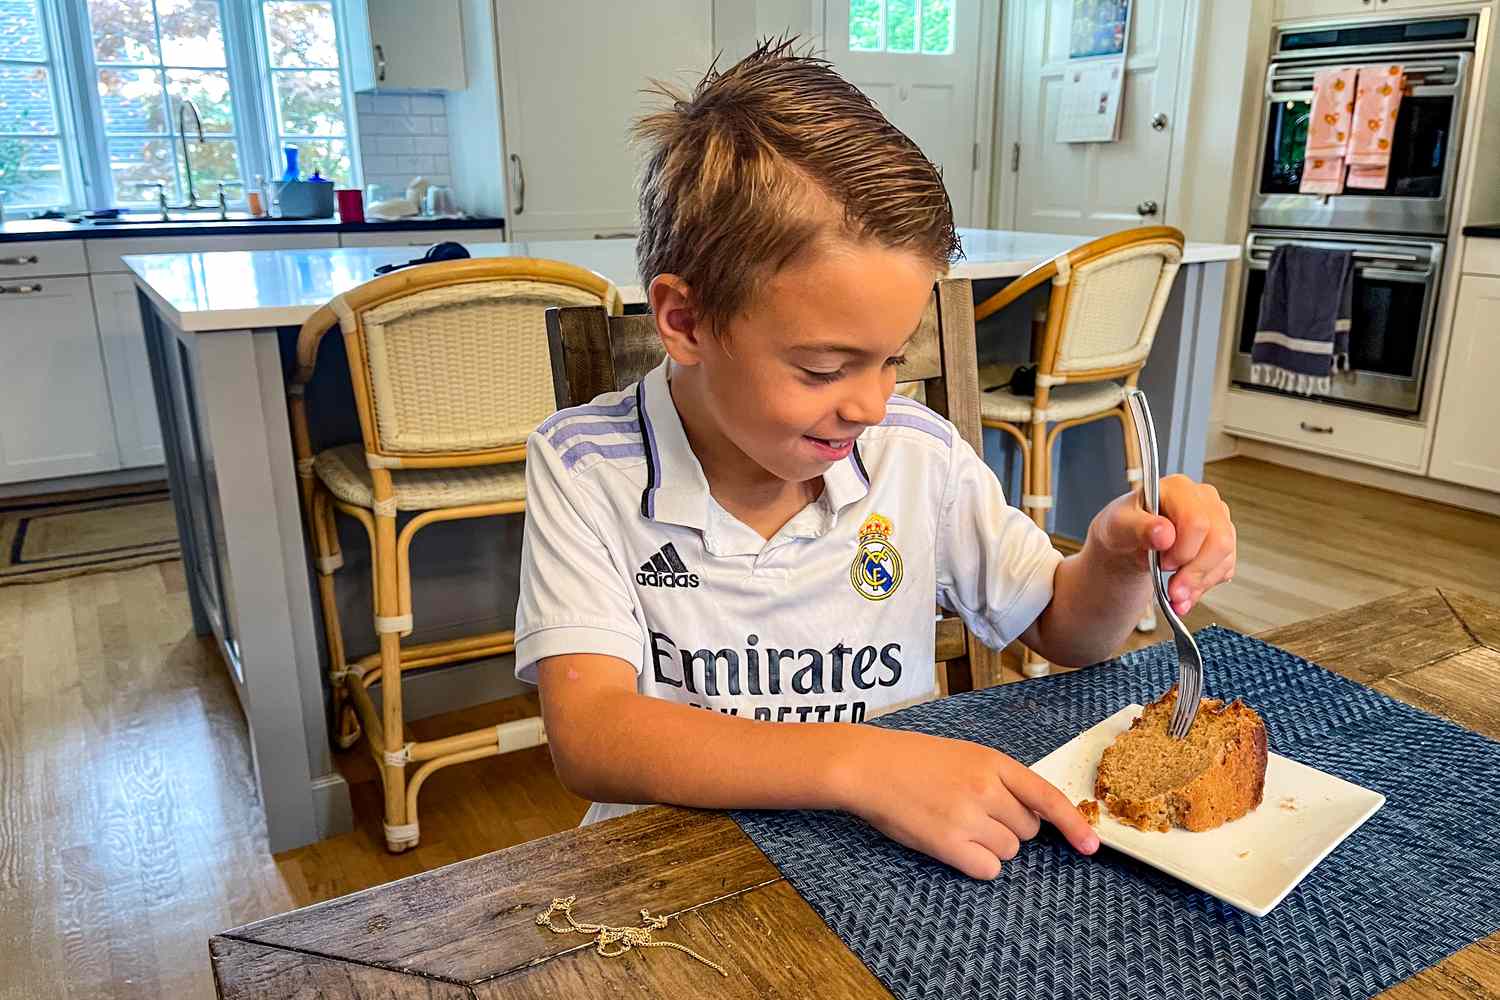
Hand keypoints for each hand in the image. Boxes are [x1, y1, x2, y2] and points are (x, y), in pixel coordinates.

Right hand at [833, 727, 1099, 878]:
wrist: (869, 766)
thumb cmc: (912, 760)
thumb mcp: (964, 755)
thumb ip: (998, 779)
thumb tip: (1028, 813)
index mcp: (993, 762)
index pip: (1047, 797)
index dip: (1073, 825)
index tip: (1091, 846)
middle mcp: (987, 789)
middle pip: (1027, 831)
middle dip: (1009, 829)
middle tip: (974, 814)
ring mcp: (969, 817)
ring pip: (1008, 851)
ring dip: (989, 846)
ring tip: (955, 824)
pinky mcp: (948, 844)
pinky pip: (987, 869)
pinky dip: (976, 864)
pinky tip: (953, 846)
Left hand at [1092, 473, 1235, 615]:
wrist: (1126, 544)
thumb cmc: (1122, 528)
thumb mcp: (1117, 527)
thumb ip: (1138, 528)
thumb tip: (1163, 533)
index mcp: (1177, 488)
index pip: (1197, 521)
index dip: (1183, 549)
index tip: (1162, 564)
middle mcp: (1202, 500)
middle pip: (1219, 540)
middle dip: (1195, 572)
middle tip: (1173, 589)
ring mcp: (1216, 520)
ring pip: (1225, 557)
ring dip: (1200, 584)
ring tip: (1176, 596)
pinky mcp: (1220, 542)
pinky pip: (1224, 568)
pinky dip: (1203, 587)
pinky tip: (1184, 593)